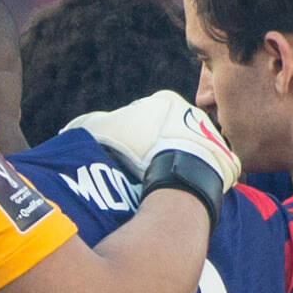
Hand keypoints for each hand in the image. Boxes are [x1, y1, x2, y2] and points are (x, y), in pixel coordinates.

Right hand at [67, 90, 241, 191]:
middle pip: (168, 132)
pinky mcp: (225, 162)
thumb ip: (85, 126)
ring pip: (189, 151)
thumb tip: (67, 132)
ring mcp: (211, 138)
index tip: (124, 153)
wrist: (180, 169)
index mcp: (166, 101)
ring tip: (160, 183)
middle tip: (141, 169)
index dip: (129, 135)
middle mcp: (192, 114)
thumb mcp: (104, 131)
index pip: (143, 115)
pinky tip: (182, 190)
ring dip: (176, 163)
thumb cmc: (140, 146)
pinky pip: (208, 170)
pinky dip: (195, 179)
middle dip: (155, 148)